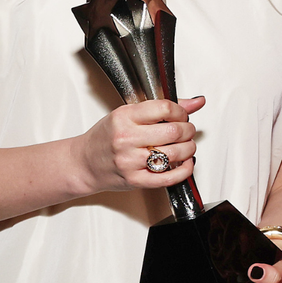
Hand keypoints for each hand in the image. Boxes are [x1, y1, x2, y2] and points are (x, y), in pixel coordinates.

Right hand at [76, 96, 205, 192]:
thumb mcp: (128, 115)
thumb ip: (162, 108)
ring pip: (174, 154)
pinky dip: (184, 170)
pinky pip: (168, 177)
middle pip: (173, 132)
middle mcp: (126, 138)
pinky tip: (185, 163)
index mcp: (124, 117)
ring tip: (186, 146)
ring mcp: (130, 161)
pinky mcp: (135, 180)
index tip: (182, 115)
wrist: (84, 163)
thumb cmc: (106, 137)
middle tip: (187, 131)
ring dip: (189, 149)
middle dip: (188, 130)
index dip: (181, 111)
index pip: (164, 108)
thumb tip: (196, 102)